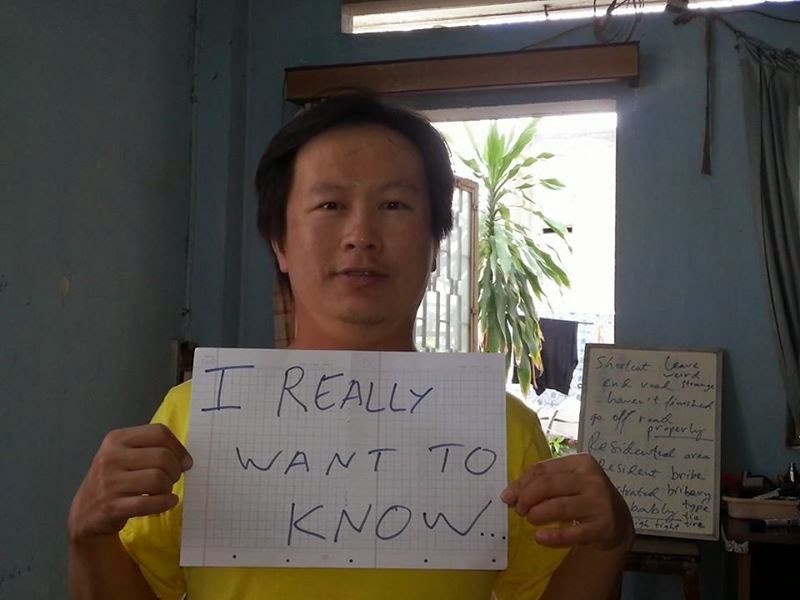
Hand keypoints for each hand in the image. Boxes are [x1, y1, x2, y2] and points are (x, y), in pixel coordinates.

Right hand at [68, 424, 192, 542]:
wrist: (85, 512)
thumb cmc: (114, 479)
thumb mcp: (125, 455)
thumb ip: (152, 449)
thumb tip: (185, 460)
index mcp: (116, 439)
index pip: (158, 432)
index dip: (178, 447)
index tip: (184, 461)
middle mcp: (111, 457)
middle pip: (162, 457)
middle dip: (175, 470)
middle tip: (172, 479)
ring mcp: (109, 482)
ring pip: (158, 479)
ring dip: (169, 487)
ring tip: (164, 491)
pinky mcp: (112, 506)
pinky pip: (149, 503)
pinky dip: (165, 503)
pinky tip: (168, 502)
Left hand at [501, 452, 632, 549]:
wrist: (617, 519)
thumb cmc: (584, 495)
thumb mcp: (566, 483)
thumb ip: (540, 483)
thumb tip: (509, 495)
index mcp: (581, 462)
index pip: (543, 470)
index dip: (522, 484)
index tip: (508, 497)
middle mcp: (592, 479)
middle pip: (548, 485)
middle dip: (527, 498)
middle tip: (519, 510)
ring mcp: (599, 502)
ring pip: (558, 507)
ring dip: (537, 514)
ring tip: (530, 519)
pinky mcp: (603, 526)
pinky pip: (572, 533)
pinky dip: (553, 537)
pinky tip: (540, 537)